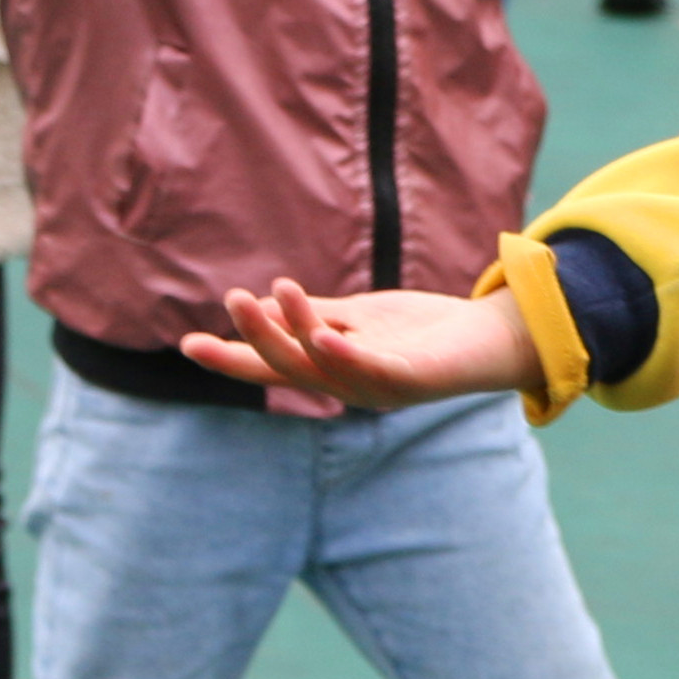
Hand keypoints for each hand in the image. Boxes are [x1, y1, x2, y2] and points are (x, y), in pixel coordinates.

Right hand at [183, 277, 543, 410]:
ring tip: (277, 291)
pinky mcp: (416, 380)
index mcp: (331, 370)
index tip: (187, 345)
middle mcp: (350, 386)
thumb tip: (266, 301)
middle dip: (259, 337)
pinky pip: (376, 371)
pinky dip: (349, 356)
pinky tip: (327, 336)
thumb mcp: (360, 316)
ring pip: (325, 368)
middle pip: (291, 367)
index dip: (231, 359)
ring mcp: (381, 387)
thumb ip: (317, 314)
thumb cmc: (422, 331)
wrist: (491, 340)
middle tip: (234, 300)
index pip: (271, 367)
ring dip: (297, 332)